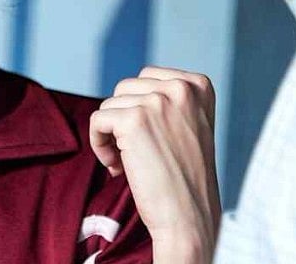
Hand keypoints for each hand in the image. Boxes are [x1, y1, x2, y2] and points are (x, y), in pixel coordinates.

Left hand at [90, 67, 220, 263]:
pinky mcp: (134, 120)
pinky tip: (115, 166)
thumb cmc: (185, 178)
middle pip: (126, 88)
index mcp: (198, 85)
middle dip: (123, 119)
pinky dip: (98, 143)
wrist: (189, 218)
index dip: (138, 108)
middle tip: (135, 153)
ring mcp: (158, 101)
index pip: (147, 77)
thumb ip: (167, 100)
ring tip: (126, 162)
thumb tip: (128, 89)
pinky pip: (97, 120)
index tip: (148, 137)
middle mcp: (181, 88)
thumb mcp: (188, 125)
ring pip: (110, 104)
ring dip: (111, 134)